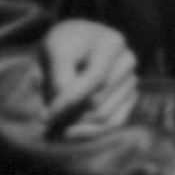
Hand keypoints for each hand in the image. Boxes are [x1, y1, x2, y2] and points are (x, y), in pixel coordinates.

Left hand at [39, 19, 139, 138]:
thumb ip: (59, 78)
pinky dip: (89, 132)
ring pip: (104, 116)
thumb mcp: (55, 51)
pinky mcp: (130, 98)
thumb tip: (58, 112)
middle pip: (97, 101)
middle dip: (68, 114)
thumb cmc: (65, 44)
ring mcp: (132, 81)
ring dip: (76, 124)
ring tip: (53, 125)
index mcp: (111, 43)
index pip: (94, 79)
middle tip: (44, 122)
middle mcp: (128, 62)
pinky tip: (69, 132)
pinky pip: (113, 123)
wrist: (80, 42)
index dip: (68, 101)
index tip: (42, 118)